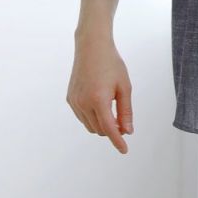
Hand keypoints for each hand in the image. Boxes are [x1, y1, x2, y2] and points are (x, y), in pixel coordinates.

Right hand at [67, 31, 134, 153]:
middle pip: (100, 130)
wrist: (91, 46)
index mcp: (98, 99)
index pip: (109, 128)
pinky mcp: (70, 99)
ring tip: (112, 111)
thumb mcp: (124, 87)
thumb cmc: (111, 64)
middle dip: (112, 130)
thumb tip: (127, 131)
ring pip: (90, 126)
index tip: (124, 150)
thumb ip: (125, 111)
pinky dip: (93, 118)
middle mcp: (83, 102)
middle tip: (123, 121)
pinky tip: (100, 105)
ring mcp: (74, 101)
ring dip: (102, 125)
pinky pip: (82, 117)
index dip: (117, 141)